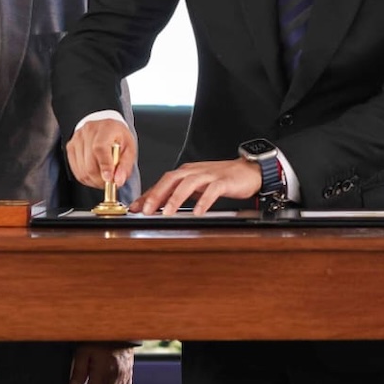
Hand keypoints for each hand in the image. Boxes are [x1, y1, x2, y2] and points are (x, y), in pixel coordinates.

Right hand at [66, 119, 136, 190]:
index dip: (104, 166)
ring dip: (94, 180)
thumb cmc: (118, 137)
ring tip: (103, 178)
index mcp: (106, 128)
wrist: (106, 128)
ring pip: (82, 170)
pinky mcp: (70, 147)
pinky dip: (86, 178)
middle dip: (100, 179)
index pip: (100, 148)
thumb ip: (125, 165)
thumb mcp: (130, 149)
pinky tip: (94, 176)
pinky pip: (76, 170)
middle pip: (89, 163)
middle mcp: (89, 131)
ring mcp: (77, 139)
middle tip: (110, 183)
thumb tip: (118, 181)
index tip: (109, 179)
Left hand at [134, 158, 260, 214]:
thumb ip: (177, 194)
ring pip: (188, 184)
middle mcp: (194, 171)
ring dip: (176, 198)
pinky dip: (204, 200)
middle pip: (171, 179)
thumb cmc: (220, 179)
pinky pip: (212, 190)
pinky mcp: (224, 181)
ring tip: (168, 213)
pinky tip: (198, 211)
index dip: (147, 194)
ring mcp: (209, 175)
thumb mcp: (196, 186)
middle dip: (157, 195)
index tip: (135, 208)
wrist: (248, 170)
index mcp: (185, 173)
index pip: (162, 182)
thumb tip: (157, 207)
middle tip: (146, 210)